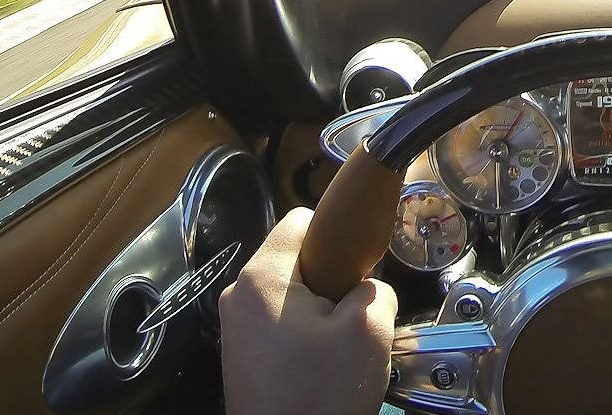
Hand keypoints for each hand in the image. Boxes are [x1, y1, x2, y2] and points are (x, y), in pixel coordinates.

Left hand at [220, 207, 397, 414]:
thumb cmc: (321, 391)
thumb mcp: (369, 331)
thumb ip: (376, 289)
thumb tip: (364, 289)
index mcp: (262, 276)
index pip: (304, 220)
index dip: (340, 237)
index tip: (360, 273)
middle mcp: (238, 294)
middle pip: (298, 259)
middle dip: (332, 281)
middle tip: (353, 318)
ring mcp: (236, 328)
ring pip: (293, 295)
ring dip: (321, 313)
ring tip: (338, 347)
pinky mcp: (241, 356)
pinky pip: (281, 324)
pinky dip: (305, 336)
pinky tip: (321, 366)